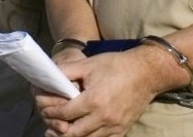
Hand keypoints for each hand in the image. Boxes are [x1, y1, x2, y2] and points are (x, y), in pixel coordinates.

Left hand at [37, 46, 183, 136]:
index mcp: (94, 100)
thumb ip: (67, 71)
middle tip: (50, 122)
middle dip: (57, 127)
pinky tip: (83, 133)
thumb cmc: (118, 65)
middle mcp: (103, 117)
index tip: (44, 107)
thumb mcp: (90, 63)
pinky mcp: (122, 130)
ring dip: (71, 136)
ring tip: (62, 129)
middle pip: (71, 133)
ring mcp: (114, 126)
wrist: (148, 72)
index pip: (63, 114)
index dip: (50, 111)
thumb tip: (47, 78)